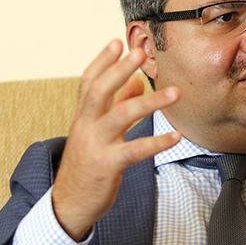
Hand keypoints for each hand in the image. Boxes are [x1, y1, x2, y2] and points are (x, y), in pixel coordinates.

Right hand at [52, 39, 180, 240]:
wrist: (69, 204)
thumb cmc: (87, 164)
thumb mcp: (97, 133)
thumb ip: (115, 106)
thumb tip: (135, 83)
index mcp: (83, 116)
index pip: (88, 81)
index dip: (101, 60)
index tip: (117, 40)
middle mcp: (86, 126)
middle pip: (99, 90)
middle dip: (119, 69)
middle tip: (140, 51)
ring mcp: (96, 145)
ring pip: (121, 116)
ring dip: (150, 102)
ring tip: (176, 93)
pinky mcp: (108, 166)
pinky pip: (135, 151)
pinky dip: (157, 143)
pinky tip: (176, 136)